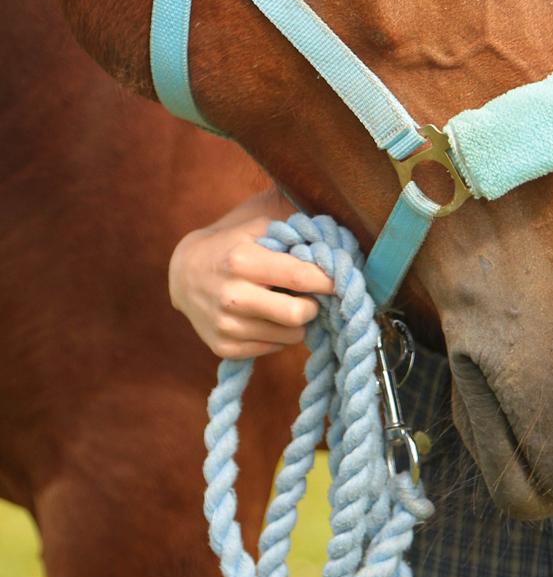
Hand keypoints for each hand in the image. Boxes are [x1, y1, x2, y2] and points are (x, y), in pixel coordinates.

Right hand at [169, 186, 333, 357]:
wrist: (184, 274)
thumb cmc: (232, 246)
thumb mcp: (256, 227)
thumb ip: (292, 234)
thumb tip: (333, 248)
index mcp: (242, 261)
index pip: (299, 276)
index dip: (328, 280)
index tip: (344, 280)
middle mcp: (232, 295)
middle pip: (297, 314)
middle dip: (314, 306)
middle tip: (313, 297)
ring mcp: (226, 325)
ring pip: (290, 337)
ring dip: (298, 322)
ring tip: (287, 304)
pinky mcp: (224, 348)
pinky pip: (273, 348)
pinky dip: (279, 335)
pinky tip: (269, 316)